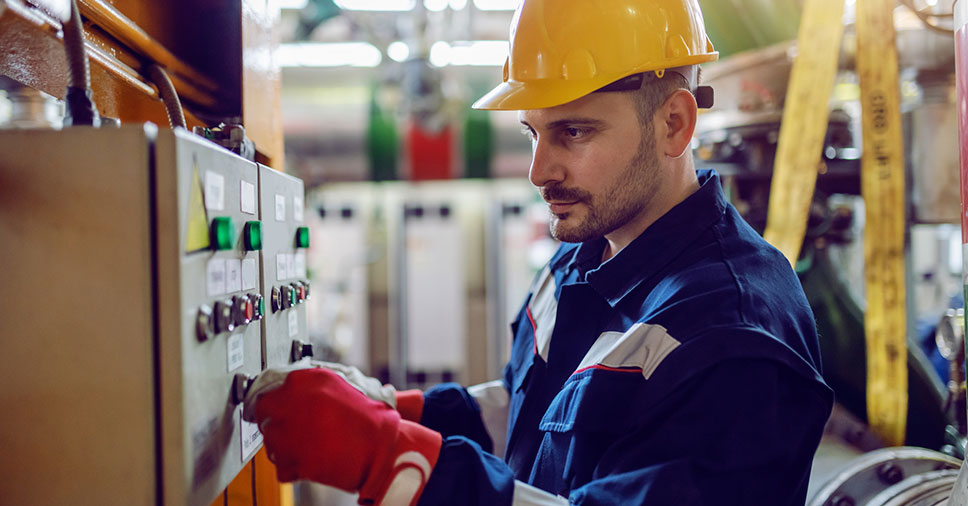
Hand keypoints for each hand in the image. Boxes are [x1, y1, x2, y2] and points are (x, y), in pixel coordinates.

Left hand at [242, 365, 441, 505]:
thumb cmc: (370, 418)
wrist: (383, 447)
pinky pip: (281, 465)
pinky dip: (293, 467)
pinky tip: (312, 460)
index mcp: (305, 379)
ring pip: (270, 440)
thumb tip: (291, 389)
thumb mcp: (344, 385)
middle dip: (276, 421)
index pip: (270, 386)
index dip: (275, 400)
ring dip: (283, 444)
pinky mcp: (292, 459)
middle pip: (264, 412)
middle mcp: (292, 401)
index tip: (276, 407)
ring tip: (310, 446)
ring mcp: (289, 431)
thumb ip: (314, 385)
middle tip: (294, 429)